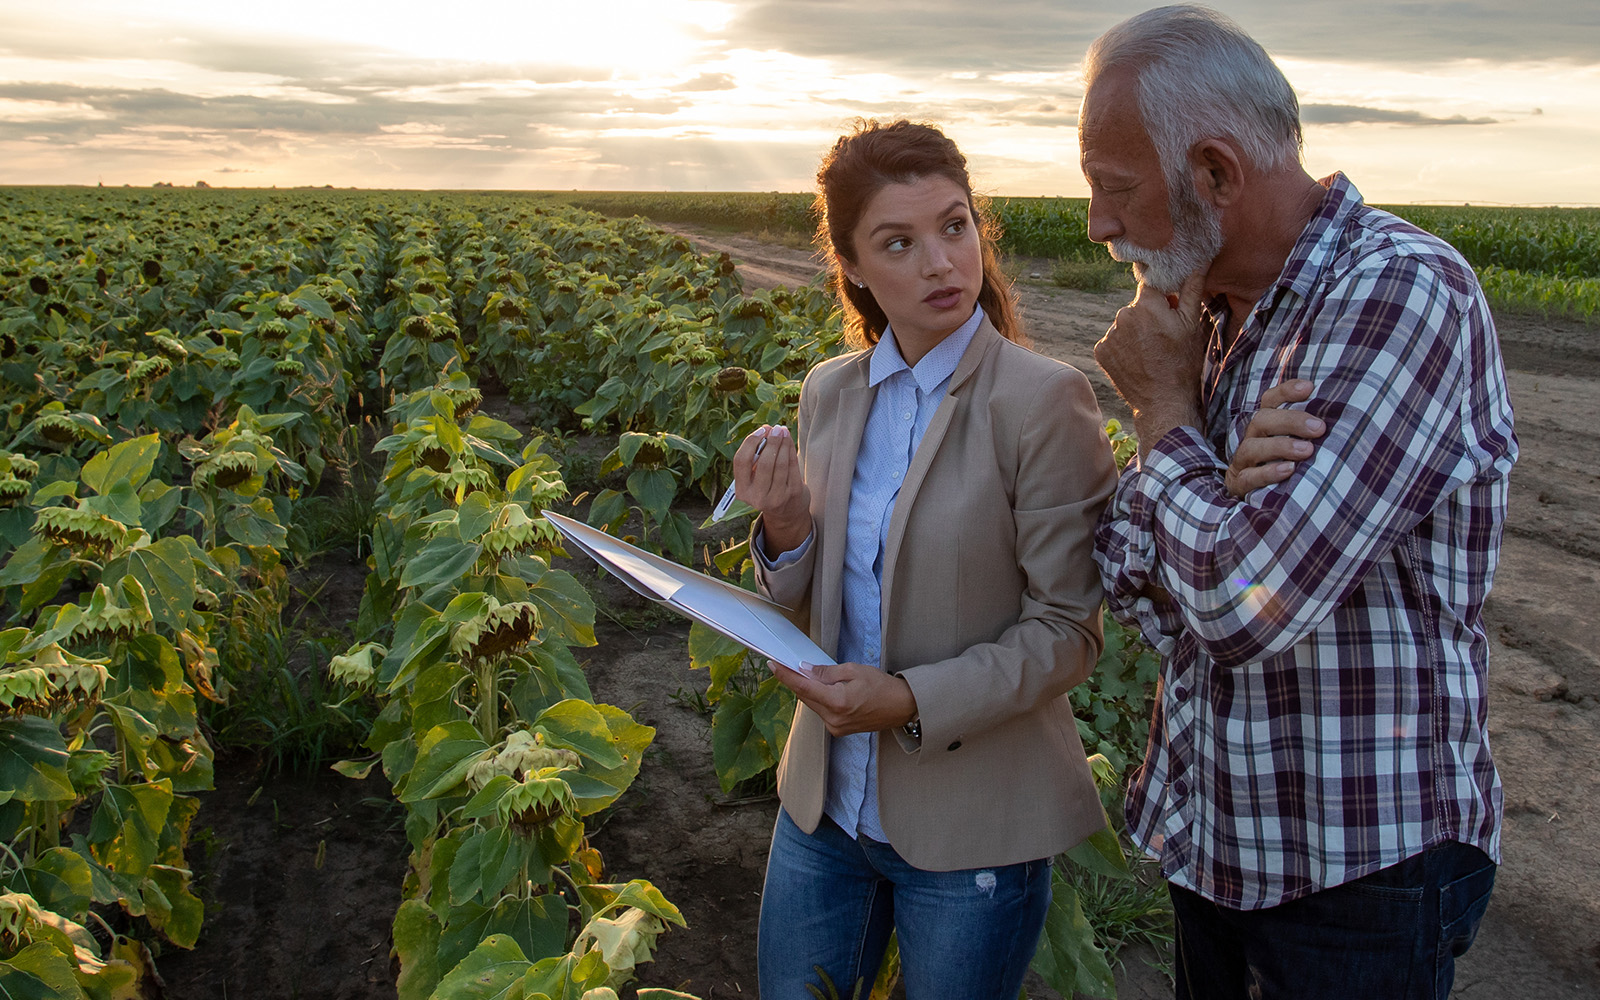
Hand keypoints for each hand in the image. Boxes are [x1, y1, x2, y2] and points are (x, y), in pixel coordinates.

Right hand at [734, 425, 810, 554]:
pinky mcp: (792, 493)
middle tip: (776, 428)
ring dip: (783, 443)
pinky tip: (789, 441)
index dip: (750, 443)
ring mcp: (776, 497)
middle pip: (764, 462)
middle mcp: (757, 497)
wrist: (786, 513)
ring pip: (780, 463)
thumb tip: (766, 430)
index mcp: (742, 491)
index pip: (741, 461)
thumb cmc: (768, 487)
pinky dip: (791, 450)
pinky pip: (792, 466)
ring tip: (784, 431)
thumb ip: (756, 457)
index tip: (760, 431)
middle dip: (771, 441)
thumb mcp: (755, 478)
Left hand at [769, 661, 917, 737]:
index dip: (786, 676)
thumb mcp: (854, 670)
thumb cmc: (882, 686)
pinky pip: (821, 711)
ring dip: (809, 690)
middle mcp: (833, 719)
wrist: (901, 707)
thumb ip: (826, 672)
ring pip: (812, 704)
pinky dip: (819, 699)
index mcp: (837, 702)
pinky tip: (822, 689)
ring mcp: (835, 727)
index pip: (803, 688)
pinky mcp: (838, 730)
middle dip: (796, 681)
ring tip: (810, 675)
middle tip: (787, 665)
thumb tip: (805, 670)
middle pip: (805, 697)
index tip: (773, 665)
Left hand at [1094, 272, 1209, 457]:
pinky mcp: (1101, 351)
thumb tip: (1198, 261)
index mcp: (1145, 304)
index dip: (1163, 295)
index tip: (1169, 307)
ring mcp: (1109, 335)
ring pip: (1125, 324)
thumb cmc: (1183, 363)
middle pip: (1137, 306)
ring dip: (1136, 332)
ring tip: (1151, 352)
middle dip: (1149, 315)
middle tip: (1164, 337)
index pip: (1151, 285)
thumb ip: (1192, 289)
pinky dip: (1123, 347)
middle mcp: (1122, 315)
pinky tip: (1138, 360)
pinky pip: (1114, 341)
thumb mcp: (1192, 324)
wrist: (1163, 402)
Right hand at [1225, 379, 1324, 497]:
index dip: (1286, 392)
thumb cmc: (1290, 467)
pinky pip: (1249, 477)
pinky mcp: (1239, 485)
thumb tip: (1346, 413)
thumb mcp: (1301, 445)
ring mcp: (1244, 463)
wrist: (1262, 504)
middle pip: (1262, 420)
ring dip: (1280, 446)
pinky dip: (1268, 472)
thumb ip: (1313, 431)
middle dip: (1291, 421)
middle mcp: (1252, 440)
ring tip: (1307, 450)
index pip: (1270, 401)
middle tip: (1319, 428)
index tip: (1309, 388)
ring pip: (1252, 448)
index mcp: (1266, 426)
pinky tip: (1288, 471)